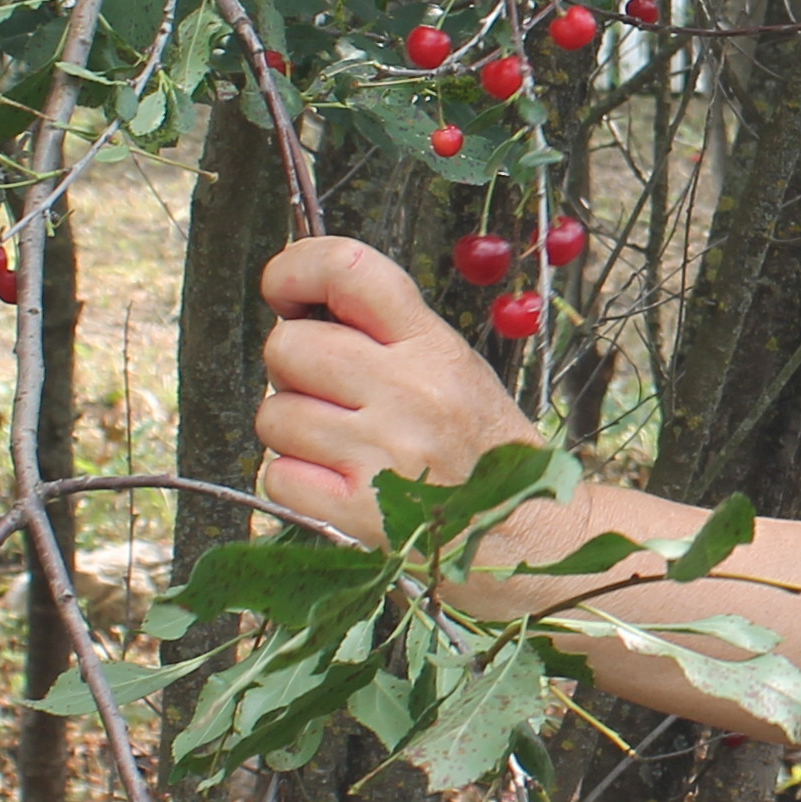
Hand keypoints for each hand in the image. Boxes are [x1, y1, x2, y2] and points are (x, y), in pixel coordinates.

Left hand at [255, 238, 542, 549]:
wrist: (526, 533)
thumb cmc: (481, 448)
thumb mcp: (455, 368)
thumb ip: (387, 334)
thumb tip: (298, 309)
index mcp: (433, 346)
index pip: (349, 270)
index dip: (295, 268)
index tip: (282, 291)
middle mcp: (409, 392)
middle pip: (289, 346)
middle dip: (292, 369)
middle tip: (327, 392)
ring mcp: (382, 453)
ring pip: (274, 415)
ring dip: (293, 431)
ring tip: (338, 444)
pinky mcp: (359, 511)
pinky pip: (278, 477)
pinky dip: (295, 481)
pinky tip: (335, 483)